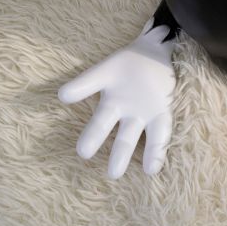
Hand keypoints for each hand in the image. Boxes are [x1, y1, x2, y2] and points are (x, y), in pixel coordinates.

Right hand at [58, 23, 176, 177]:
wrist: (153, 50)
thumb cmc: (128, 64)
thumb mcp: (104, 72)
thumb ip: (85, 83)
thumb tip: (62, 95)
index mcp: (112, 104)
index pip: (100, 125)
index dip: (92, 138)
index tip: (82, 152)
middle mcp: (129, 114)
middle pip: (122, 139)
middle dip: (116, 155)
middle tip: (109, 174)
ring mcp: (146, 113)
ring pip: (136, 138)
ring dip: (127, 156)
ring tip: (117, 174)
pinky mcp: (164, 109)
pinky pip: (161, 133)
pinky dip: (157, 151)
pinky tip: (153, 170)